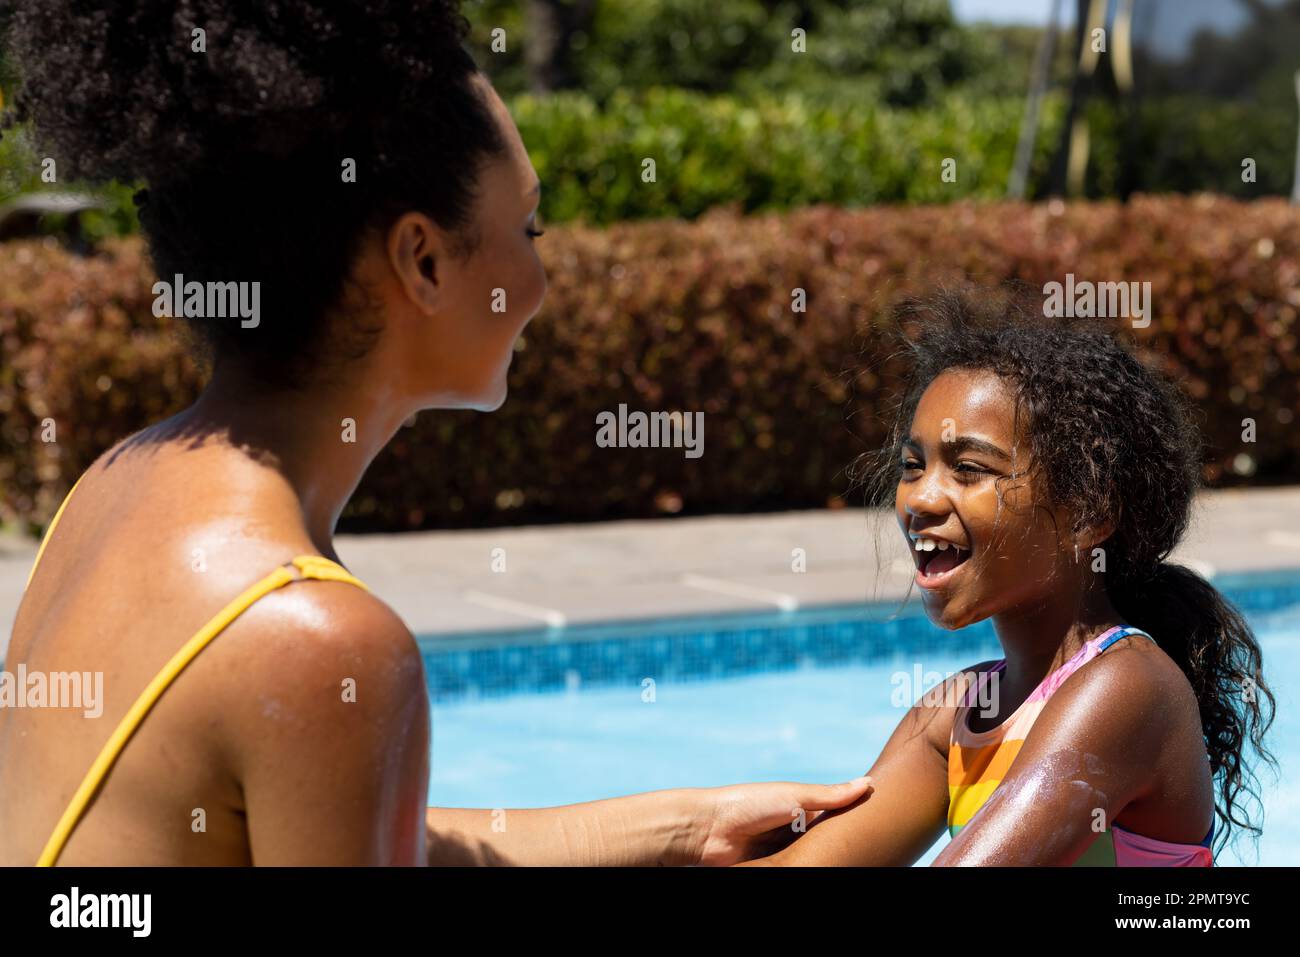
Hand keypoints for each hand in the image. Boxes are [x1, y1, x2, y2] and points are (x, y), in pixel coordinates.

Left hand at [692, 776, 874, 865]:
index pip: (835, 822)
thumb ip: (830, 795)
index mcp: (800, 811)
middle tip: (872, 855)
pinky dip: (806, 870)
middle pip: (825, 845)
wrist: (708, 830)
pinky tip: (823, 869)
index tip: (879, 831)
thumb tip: (869, 783)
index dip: (852, 827)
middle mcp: (793, 833)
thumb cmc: (749, 804)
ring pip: (811, 862)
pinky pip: (796, 872)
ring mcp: (783, 855)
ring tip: (856, 865)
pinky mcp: (772, 870)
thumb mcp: (794, 796)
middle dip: (839, 850)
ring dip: (823, 864)